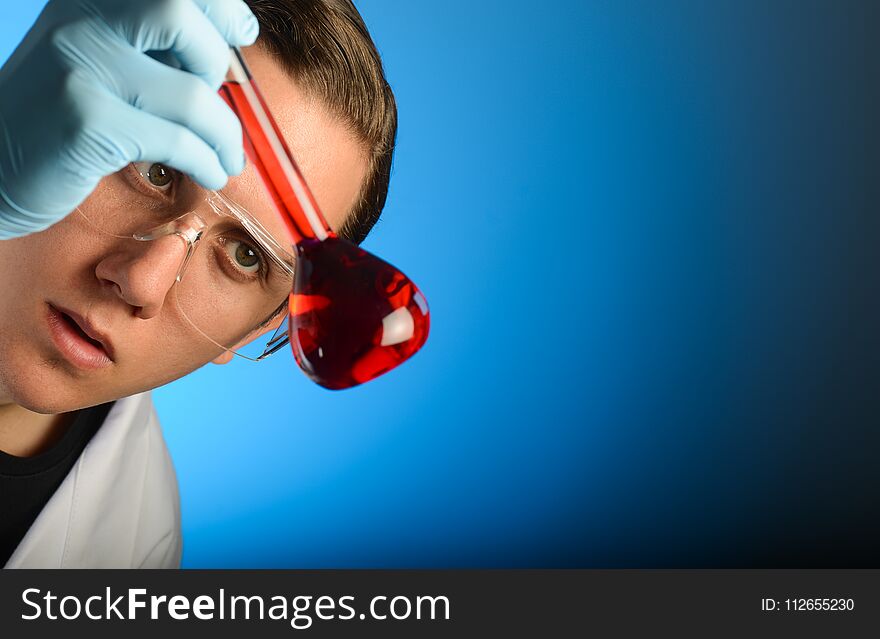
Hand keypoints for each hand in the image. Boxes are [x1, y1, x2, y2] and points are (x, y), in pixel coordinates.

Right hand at [0, 0, 258, 237]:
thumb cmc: (59, 124)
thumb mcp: (96, 65)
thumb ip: (146, 48)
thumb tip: (225, 51)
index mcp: (87, 1)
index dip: (219, 6)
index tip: (241, 33)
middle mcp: (80, 21)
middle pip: (177, 11)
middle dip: (215, 60)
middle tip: (214, 98)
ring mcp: (81, 69)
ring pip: (192, 94)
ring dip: (225, 135)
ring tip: (226, 158)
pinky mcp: (87, 123)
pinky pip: (177, 141)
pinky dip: (207, 162)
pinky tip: (209, 173)